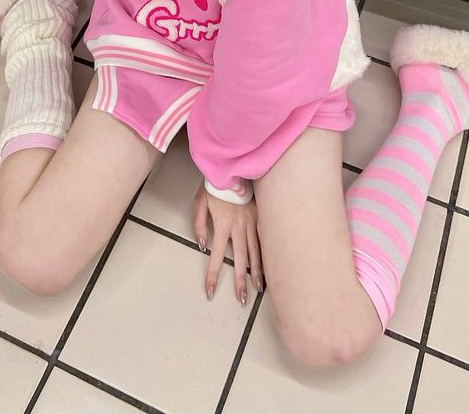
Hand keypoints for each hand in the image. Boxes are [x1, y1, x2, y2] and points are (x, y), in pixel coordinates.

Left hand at [193, 182, 262, 305]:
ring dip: (257, 272)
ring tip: (258, 290)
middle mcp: (239, 227)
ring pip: (256, 252)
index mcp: (223, 224)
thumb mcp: (199, 203)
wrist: (233, 168)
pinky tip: (269, 267)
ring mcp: (252, 222)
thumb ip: (199, 225)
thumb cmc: (213, 186)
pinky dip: (266, 255)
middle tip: (241, 299)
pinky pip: (263, 240)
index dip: (213, 275)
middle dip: (241, 281)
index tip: (210, 291)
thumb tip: (203, 246)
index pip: (217, 255)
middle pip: (241, 259)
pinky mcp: (260, 218)